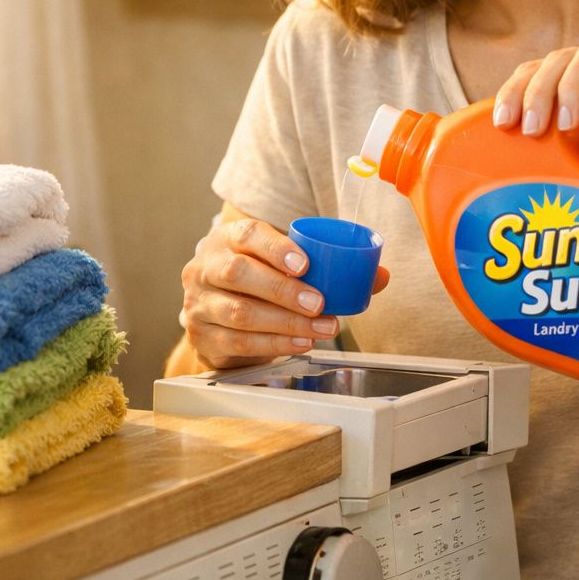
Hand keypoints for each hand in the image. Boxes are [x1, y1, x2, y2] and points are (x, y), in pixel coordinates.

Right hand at [179, 214, 390, 368]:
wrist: (216, 309)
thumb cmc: (257, 279)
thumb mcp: (282, 263)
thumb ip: (329, 267)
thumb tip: (380, 276)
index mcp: (227, 239)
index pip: (248, 234)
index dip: (276, 248)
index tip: (305, 263)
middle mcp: (206, 267)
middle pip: (239, 274)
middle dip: (284, 290)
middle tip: (320, 303)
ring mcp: (199, 303)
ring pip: (240, 313)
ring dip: (286, 323)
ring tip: (321, 329)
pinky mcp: (202, 336)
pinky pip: (239, 342)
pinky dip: (274, 345)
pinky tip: (300, 343)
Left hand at [492, 40, 578, 135]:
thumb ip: (561, 144)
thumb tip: (515, 171)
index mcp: (575, 77)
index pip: (533, 71)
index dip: (512, 91)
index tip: (500, 125)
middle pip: (553, 60)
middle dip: (535, 93)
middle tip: (531, 131)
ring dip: (568, 87)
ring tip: (564, 126)